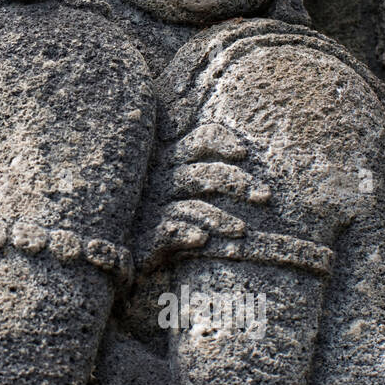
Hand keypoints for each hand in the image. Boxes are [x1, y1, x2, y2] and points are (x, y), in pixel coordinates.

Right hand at [136, 123, 270, 268]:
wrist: (119, 243)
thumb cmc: (155, 211)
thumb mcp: (178, 186)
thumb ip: (205, 171)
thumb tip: (243, 155)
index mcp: (173, 163)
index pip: (199, 141)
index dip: (220, 142)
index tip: (242, 153)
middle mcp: (164, 181)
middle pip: (204, 174)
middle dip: (237, 183)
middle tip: (265, 196)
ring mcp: (155, 209)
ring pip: (192, 206)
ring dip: (219, 218)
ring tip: (242, 231)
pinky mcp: (147, 235)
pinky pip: (168, 231)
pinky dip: (185, 234)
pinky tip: (201, 239)